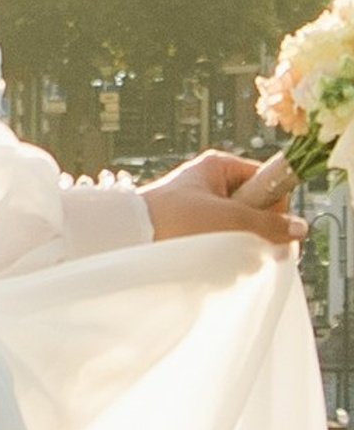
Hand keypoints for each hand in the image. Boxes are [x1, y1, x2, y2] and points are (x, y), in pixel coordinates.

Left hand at [141, 150, 304, 251]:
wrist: (129, 238)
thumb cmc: (173, 218)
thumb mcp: (228, 218)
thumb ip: (268, 224)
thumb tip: (300, 229)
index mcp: (219, 166)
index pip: (266, 180)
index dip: (275, 205)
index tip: (276, 229)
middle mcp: (211, 185)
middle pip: (254, 210)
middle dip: (254, 232)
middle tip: (244, 244)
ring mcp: (201, 210)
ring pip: (239, 231)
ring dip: (236, 247)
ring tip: (218, 253)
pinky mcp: (192, 232)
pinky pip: (221, 244)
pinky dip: (220, 255)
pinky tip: (208, 262)